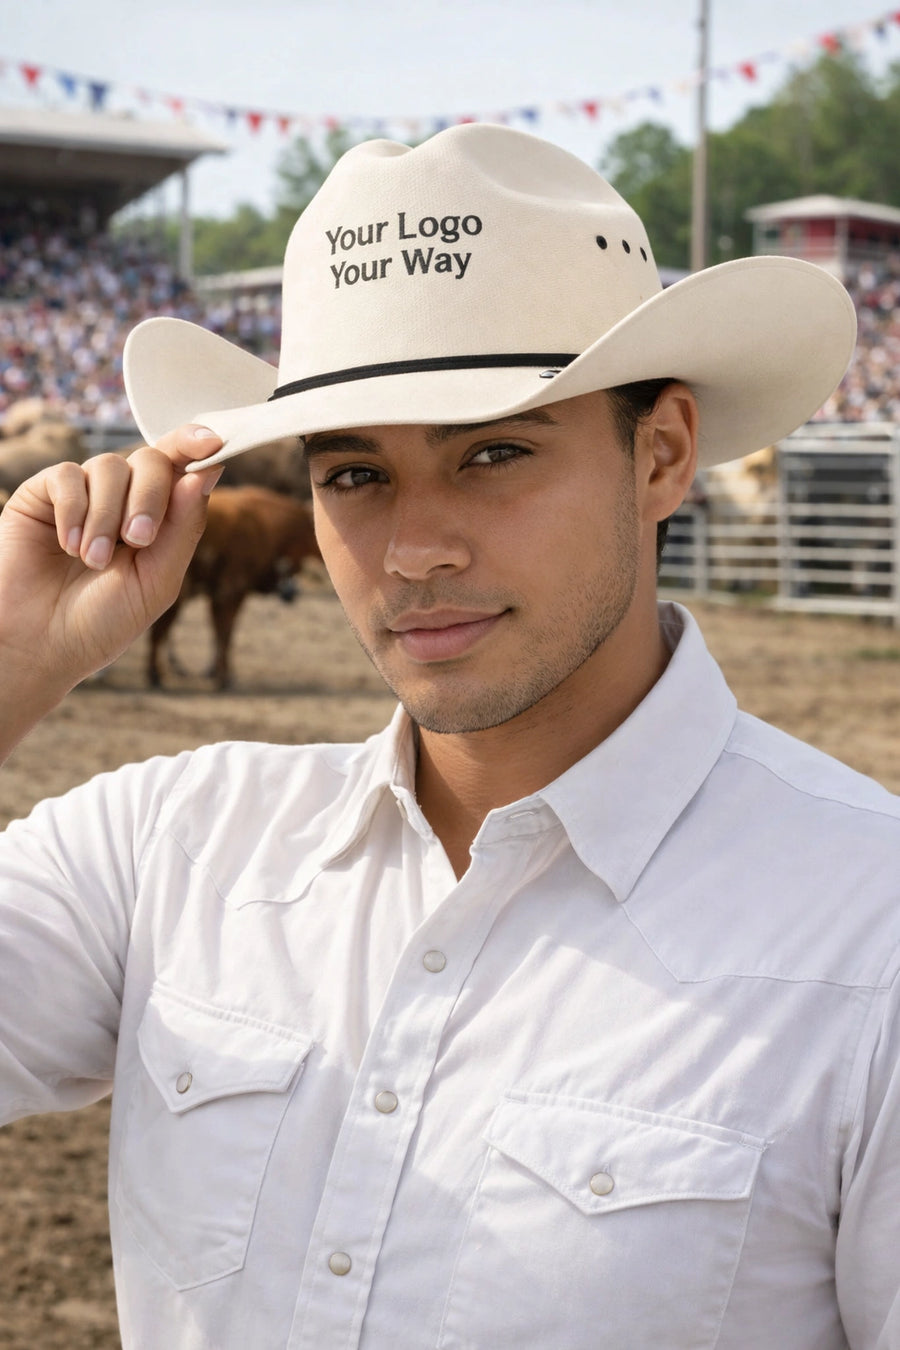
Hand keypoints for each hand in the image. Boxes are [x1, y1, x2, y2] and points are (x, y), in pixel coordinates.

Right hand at [0, 425, 223, 757]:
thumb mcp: (156, 582)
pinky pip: (69, 476)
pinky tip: (68, 544)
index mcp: (158, 519)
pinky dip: (74, 510)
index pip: (181, 469)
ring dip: (108, 515)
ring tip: (93, 560)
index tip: (214, 441)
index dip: (196, 446)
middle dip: (152, 497)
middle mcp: (124, 500)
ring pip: (110, 466)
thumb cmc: (101, 623)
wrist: (40, 645)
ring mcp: (85, 494)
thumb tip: (204, 474)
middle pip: (151, 460)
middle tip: (140, 539)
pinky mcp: (44, 494)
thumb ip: (183, 530)